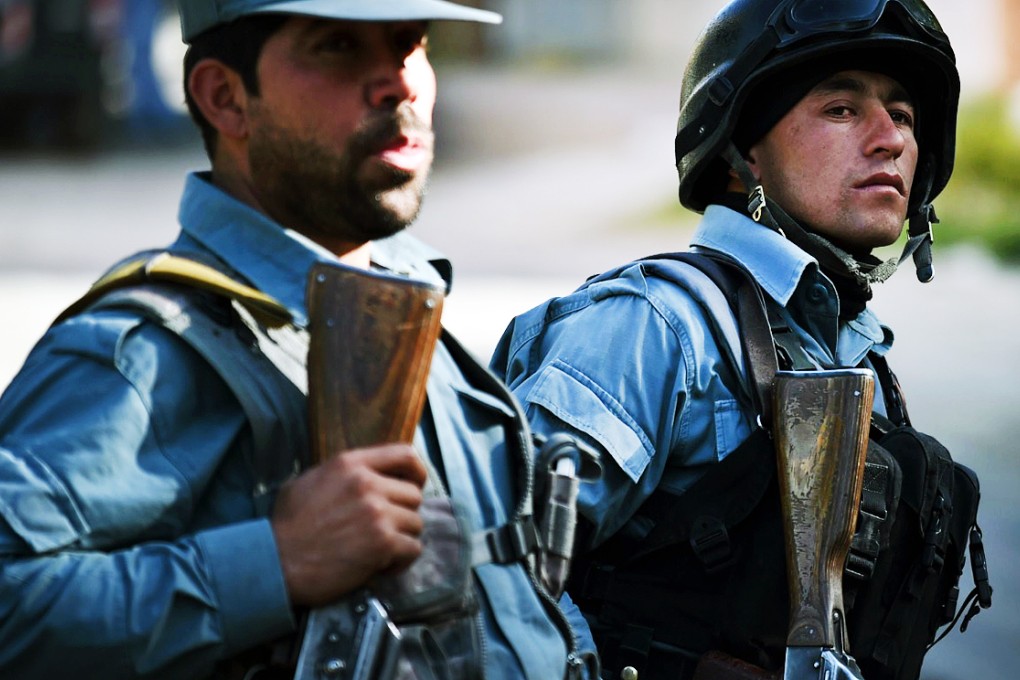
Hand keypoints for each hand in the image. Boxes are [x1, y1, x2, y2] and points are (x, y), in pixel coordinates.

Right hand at [271, 444, 427, 606]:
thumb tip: (365, 475)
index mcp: (350, 463)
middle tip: (384, 530)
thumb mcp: (307, 481)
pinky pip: (413, 548)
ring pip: (416, 523)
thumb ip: (340, 474)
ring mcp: (377, 513)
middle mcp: (367, 483)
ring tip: (378, 550)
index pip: (405, 454)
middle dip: (402, 514)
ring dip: (401, 539)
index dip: (417, 472)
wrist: (275, 563)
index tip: (415, 485)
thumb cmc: (286, 526)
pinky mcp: (383, 543)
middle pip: (413, 495)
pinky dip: (400, 561)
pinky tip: (380, 566)